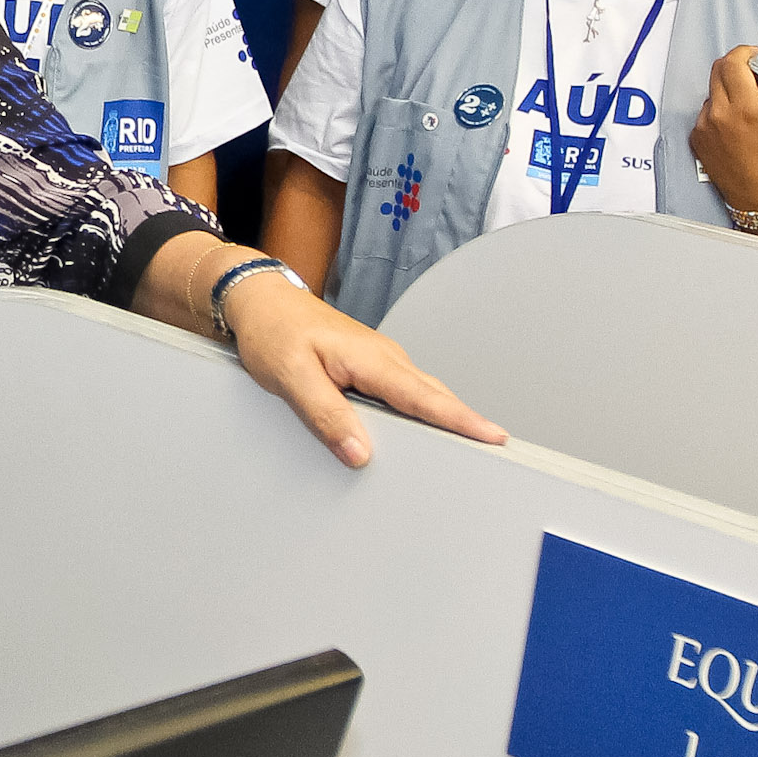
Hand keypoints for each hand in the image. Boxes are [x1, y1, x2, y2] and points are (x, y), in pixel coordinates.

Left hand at [221, 264, 505, 466]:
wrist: (260, 301)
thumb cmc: (273, 331)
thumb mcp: (291, 377)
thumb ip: (326, 415)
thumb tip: (358, 452)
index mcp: (370, 358)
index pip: (423, 396)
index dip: (461, 419)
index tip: (493, 437)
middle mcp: (384, 357)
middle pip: (435, 396)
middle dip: (467, 424)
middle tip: (497, 455)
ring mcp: (380, 360)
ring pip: (423, 394)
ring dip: (448, 419)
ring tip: (473, 451)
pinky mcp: (371, 367)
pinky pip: (406, 392)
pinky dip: (424, 411)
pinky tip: (427, 431)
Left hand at [691, 44, 757, 215]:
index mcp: (745, 110)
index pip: (733, 64)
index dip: (744, 52)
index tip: (754, 53)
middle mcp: (719, 116)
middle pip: (718, 72)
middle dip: (736, 66)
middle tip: (754, 74)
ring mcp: (704, 128)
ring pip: (711, 93)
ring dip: (728, 90)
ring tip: (749, 104)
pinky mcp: (697, 139)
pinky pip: (705, 113)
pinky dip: (719, 110)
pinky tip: (737, 123)